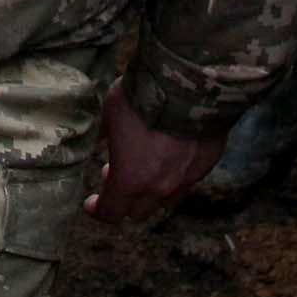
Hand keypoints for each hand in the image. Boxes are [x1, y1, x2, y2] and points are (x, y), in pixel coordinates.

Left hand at [85, 86, 226, 225]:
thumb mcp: (109, 114)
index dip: (98, 210)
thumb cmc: (142, 98)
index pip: (110, 213)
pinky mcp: (205, 166)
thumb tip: (96, 147)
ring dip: (151, 191)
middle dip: (124, 198)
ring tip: (145, 166)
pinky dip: (174, 175)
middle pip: (138, 212)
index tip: (92, 203)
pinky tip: (170, 154)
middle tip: (116, 174)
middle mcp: (158, 187)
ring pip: (165, 201)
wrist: (188, 83)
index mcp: (128, 179)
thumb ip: (101, 137)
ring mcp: (184, 179)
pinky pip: (186, 182)